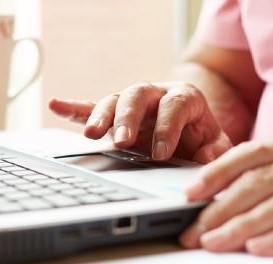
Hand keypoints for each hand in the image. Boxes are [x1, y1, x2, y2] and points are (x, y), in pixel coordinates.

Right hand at [48, 82, 231, 162]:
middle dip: (127, 117)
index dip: (167, 128)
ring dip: (100, 116)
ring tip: (91, 134)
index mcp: (185, 98)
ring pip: (113, 100)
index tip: (160, 154)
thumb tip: (204, 160)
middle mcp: (156, 95)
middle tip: (122, 141)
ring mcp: (133, 104)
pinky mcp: (116, 114)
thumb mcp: (216, 146)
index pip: (174, 106)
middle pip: (138, 95)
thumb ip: (215, 152)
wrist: (193, 130)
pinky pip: (93, 107)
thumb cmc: (203, 138)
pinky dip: (74, 108)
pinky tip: (56, 105)